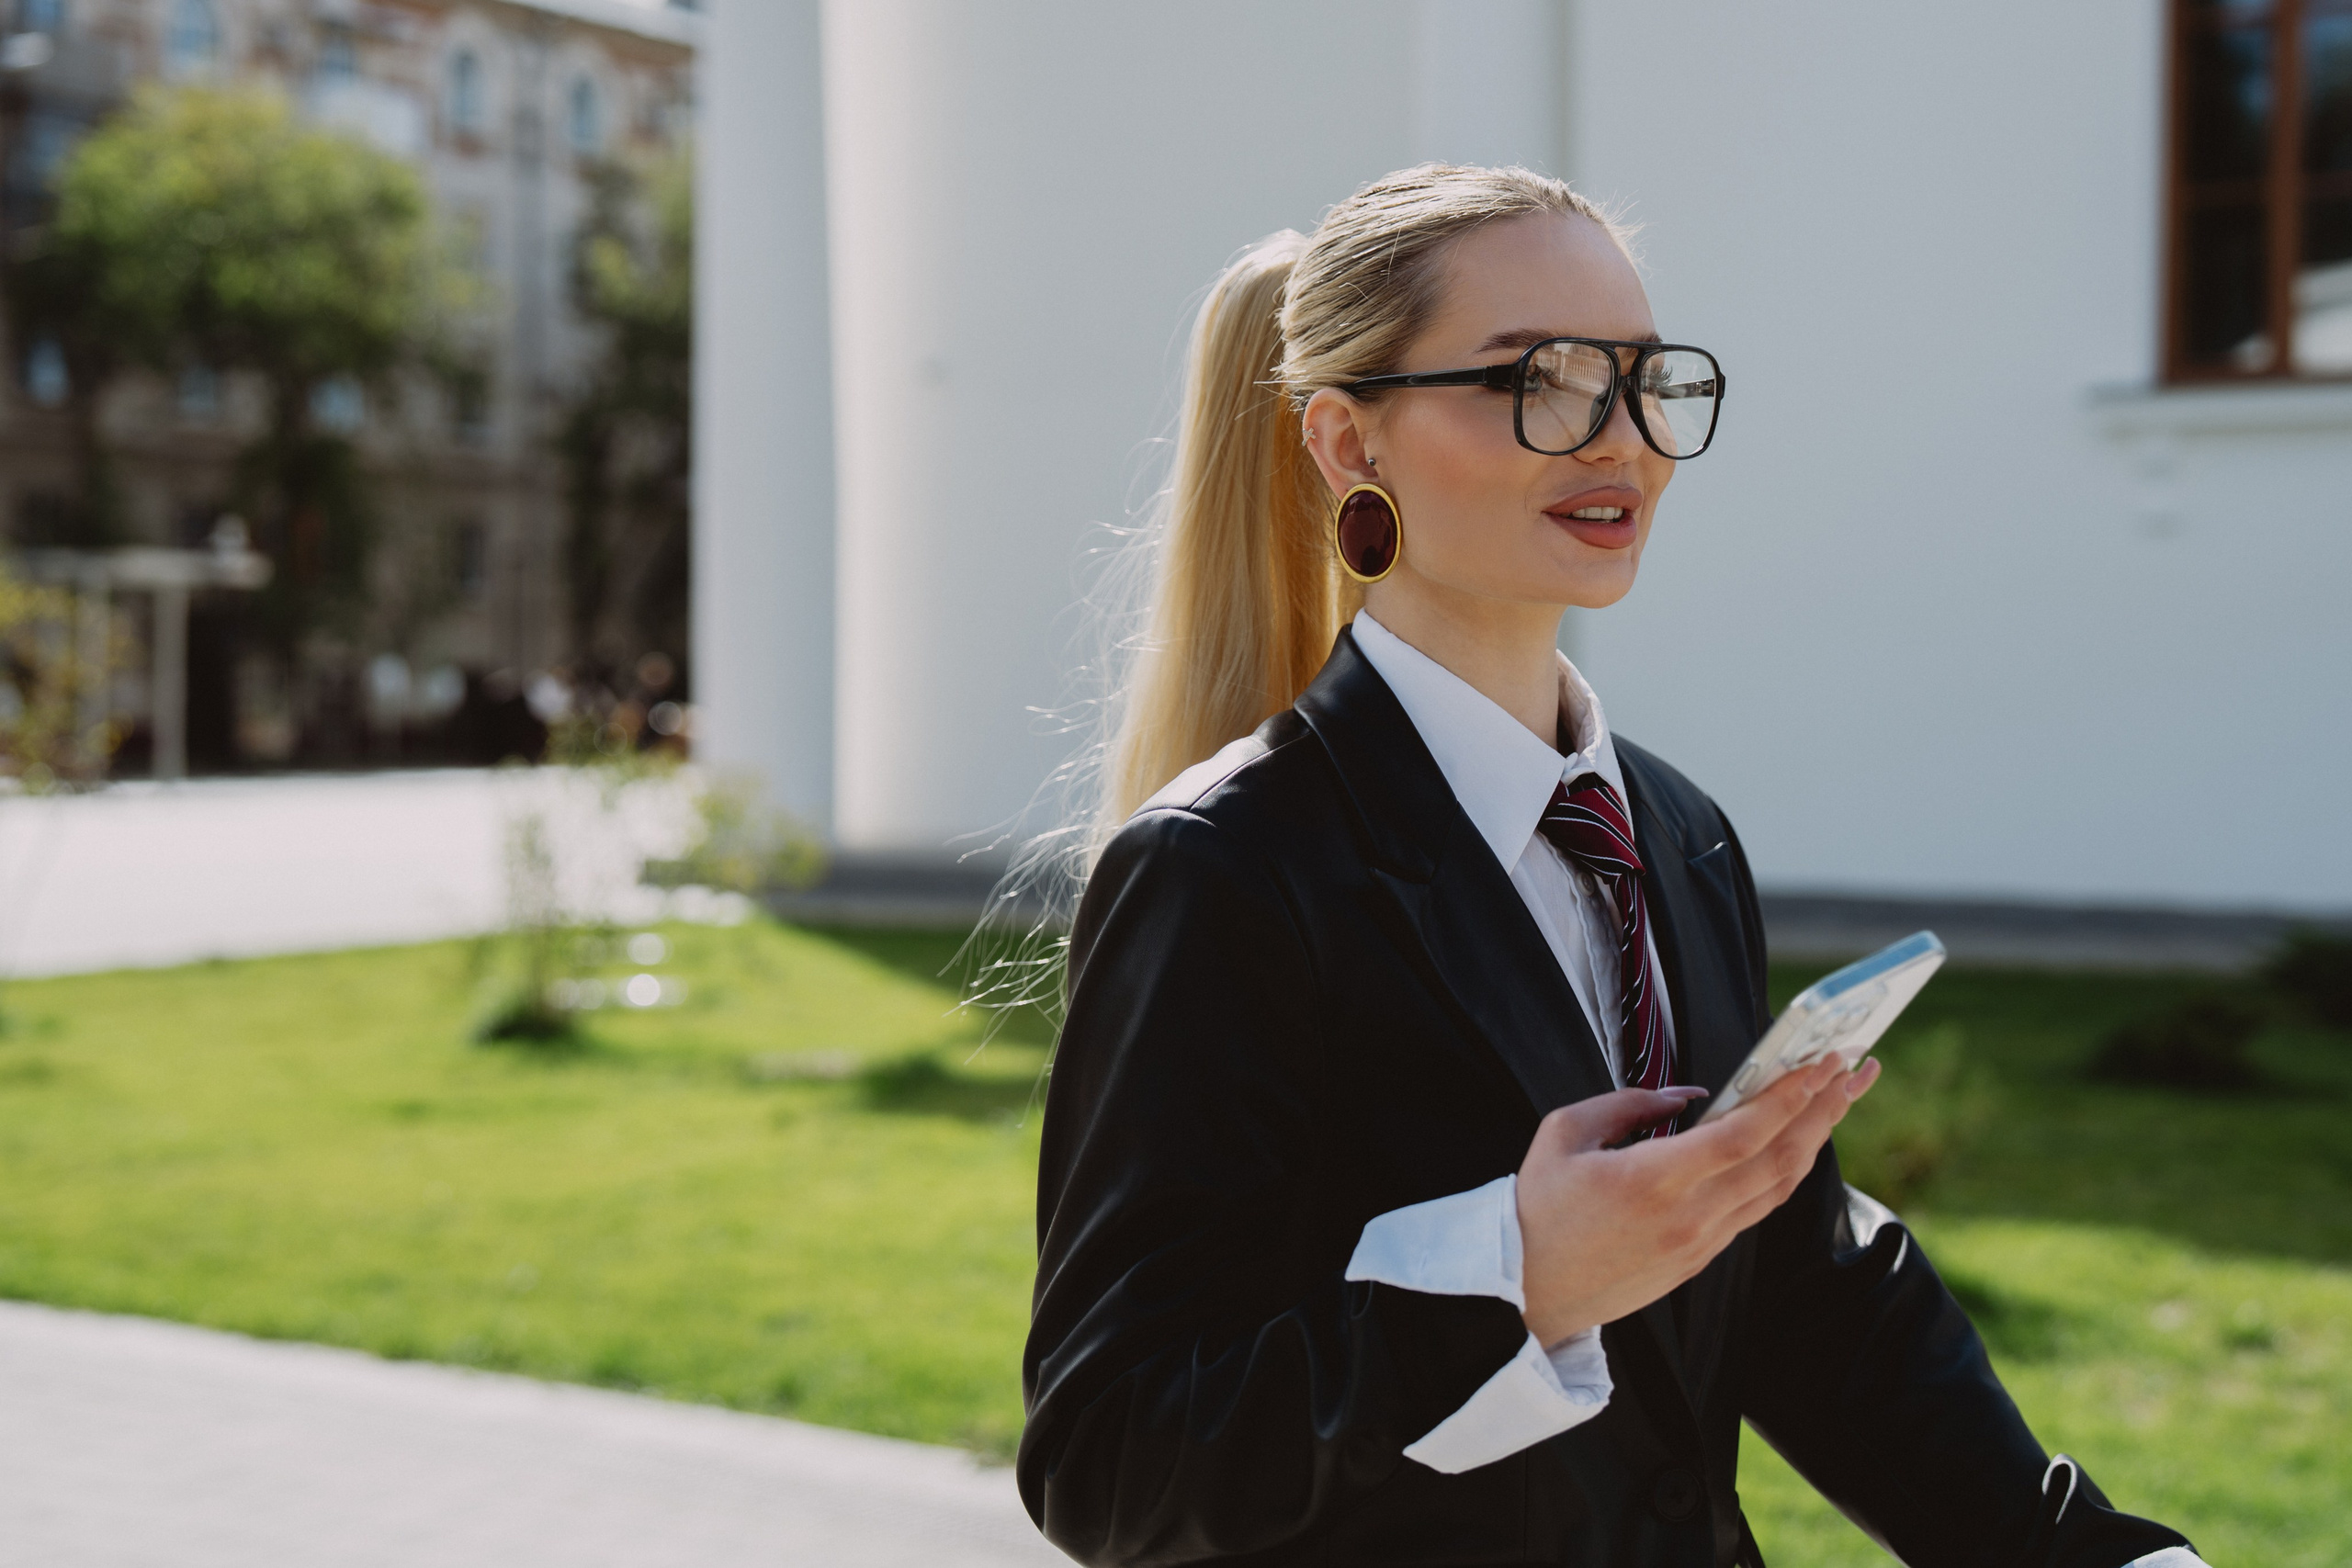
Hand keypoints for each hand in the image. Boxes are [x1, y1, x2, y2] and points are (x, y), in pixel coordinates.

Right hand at [1514, 1055, 1879, 1345]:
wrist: (1524, 1292)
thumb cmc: (1536, 1208)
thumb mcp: (1565, 1133)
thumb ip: (1629, 1104)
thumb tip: (1690, 1098)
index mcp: (1651, 1180)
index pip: (1742, 1134)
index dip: (1788, 1096)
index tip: (1821, 1061)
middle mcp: (1688, 1216)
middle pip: (1778, 1159)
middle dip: (1824, 1110)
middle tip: (1856, 1070)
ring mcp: (1699, 1243)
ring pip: (1777, 1188)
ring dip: (1815, 1140)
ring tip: (1839, 1101)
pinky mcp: (1699, 1259)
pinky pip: (1756, 1210)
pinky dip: (1784, 1172)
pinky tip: (1796, 1146)